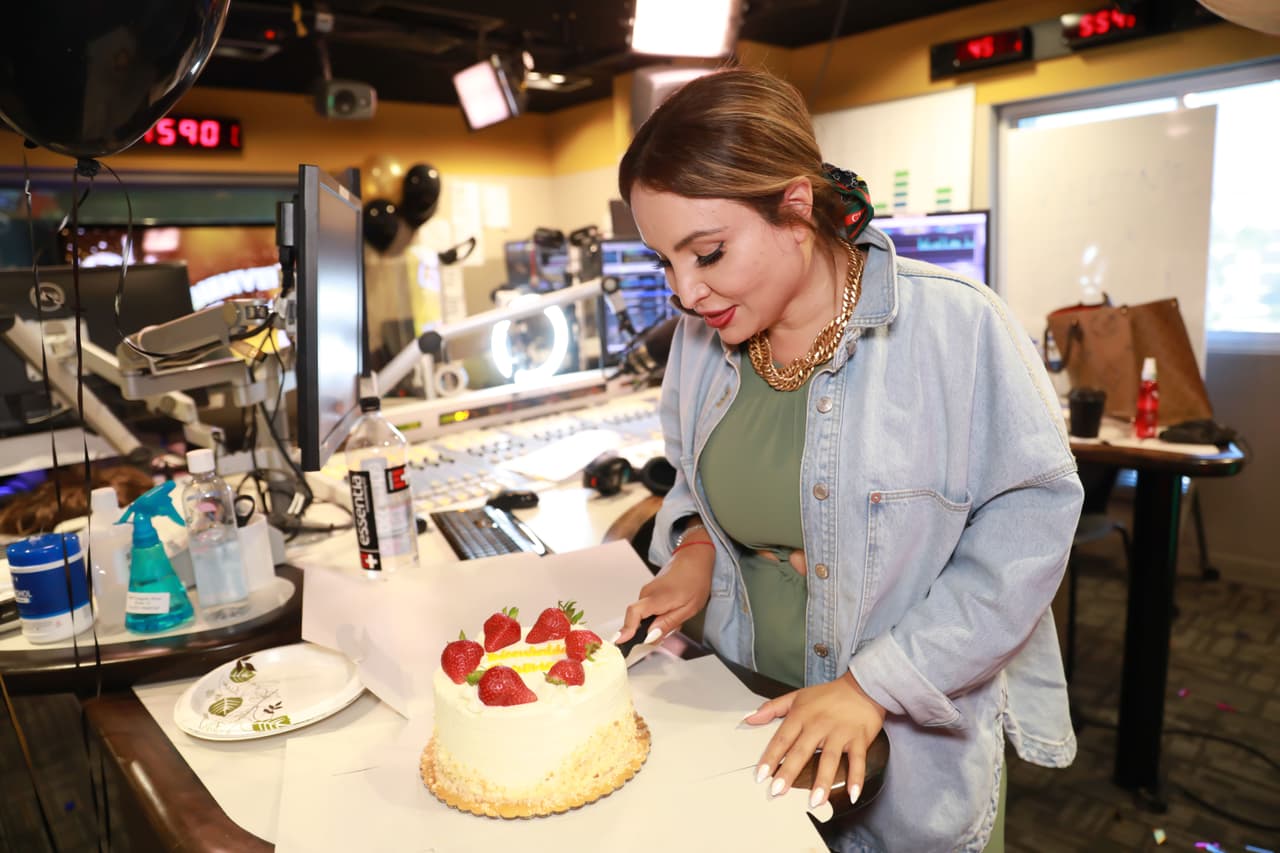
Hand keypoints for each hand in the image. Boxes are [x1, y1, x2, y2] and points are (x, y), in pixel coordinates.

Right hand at [614, 544, 713, 644]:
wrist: (694, 558)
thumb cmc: (695, 580)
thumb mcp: (689, 608)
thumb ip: (668, 623)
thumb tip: (650, 637)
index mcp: (657, 597)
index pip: (634, 614)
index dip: (626, 629)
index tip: (620, 641)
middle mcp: (647, 594)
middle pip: (636, 619)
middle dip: (649, 632)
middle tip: (668, 632)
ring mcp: (646, 592)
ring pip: (643, 616)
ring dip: (656, 623)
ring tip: (676, 617)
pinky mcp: (649, 592)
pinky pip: (647, 610)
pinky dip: (657, 616)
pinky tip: (672, 612)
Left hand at [744, 671, 886, 808]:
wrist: (862, 687)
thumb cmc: (827, 695)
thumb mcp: (797, 696)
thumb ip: (772, 708)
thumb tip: (749, 718)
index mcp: (801, 716)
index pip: (782, 739)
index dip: (770, 757)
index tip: (761, 775)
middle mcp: (819, 725)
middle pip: (801, 751)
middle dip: (789, 772)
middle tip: (778, 791)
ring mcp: (840, 733)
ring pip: (829, 759)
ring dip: (822, 781)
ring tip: (815, 801)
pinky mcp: (859, 739)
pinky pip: (857, 761)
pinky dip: (856, 777)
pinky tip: (852, 794)